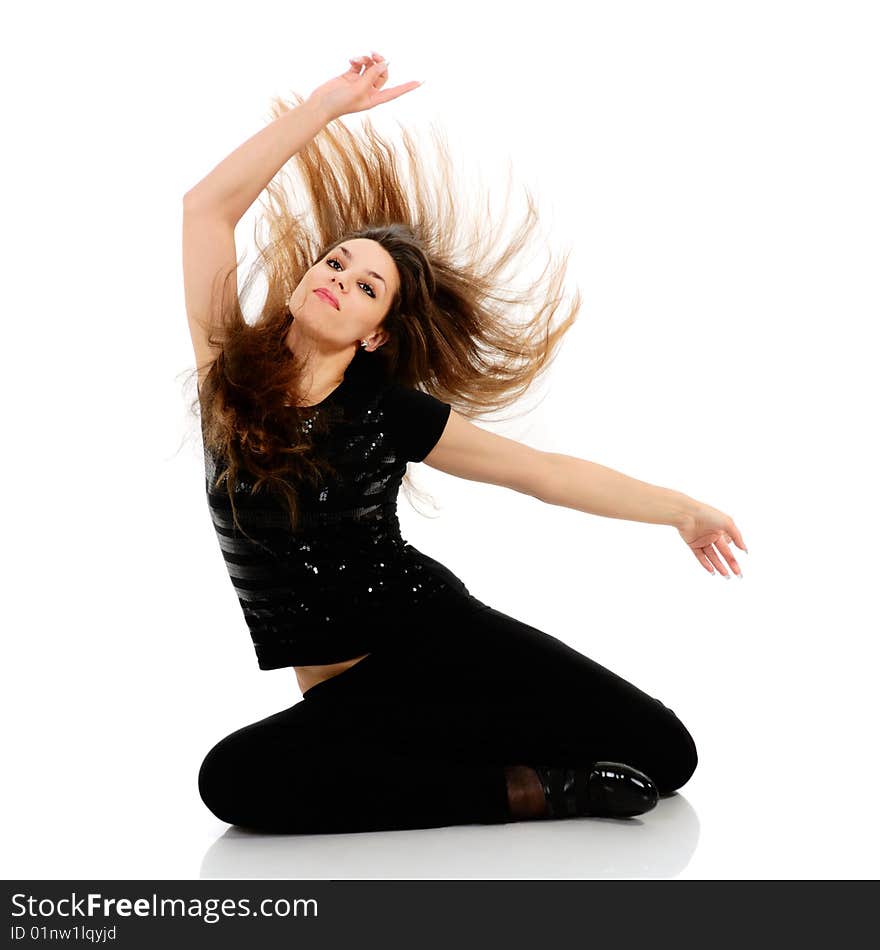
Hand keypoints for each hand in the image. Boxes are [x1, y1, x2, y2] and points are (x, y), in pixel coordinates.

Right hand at [305, 51, 421, 122]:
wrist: (320, 104)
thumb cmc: (339, 103)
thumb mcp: (358, 88)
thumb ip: (372, 74)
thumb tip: (385, 62)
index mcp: (374, 99)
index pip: (395, 92)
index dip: (407, 87)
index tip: (421, 81)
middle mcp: (368, 91)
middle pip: (383, 73)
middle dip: (380, 62)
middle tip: (374, 55)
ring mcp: (359, 83)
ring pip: (371, 66)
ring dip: (366, 60)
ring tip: (358, 60)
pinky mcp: (350, 76)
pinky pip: (359, 64)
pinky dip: (358, 60)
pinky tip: (351, 60)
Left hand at [677, 501, 747, 577]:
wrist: (687, 514)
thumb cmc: (708, 514)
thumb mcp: (727, 523)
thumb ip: (737, 536)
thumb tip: (744, 549)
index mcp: (720, 529)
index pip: (729, 545)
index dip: (734, 552)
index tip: (742, 562)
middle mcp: (711, 535)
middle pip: (723, 553)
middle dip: (731, 564)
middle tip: (738, 574)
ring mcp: (702, 540)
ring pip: (712, 556)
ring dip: (719, 566)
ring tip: (727, 576)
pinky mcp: (693, 544)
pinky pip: (700, 556)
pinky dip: (706, 564)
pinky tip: (712, 571)